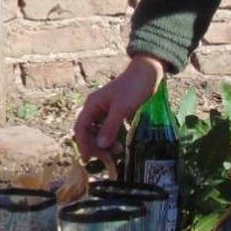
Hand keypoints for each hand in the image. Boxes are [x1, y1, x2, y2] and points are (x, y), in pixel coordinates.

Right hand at [73, 55, 164, 173]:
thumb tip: (100, 146)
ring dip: (106, 143)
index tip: (88, 158)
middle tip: (107, 158)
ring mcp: (106, 111)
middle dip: (95, 146)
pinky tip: (122, 144)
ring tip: (118, 151)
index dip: (83, 144)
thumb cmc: (134, 86)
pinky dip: (114, 138)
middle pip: (88, 132)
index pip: (81, 128)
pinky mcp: (116, 114)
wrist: (149, 72)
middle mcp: (95, 109)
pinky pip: (110, 130)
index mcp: (92, 105)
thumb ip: (110, 127)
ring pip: (99, 132)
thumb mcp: (122, 108)